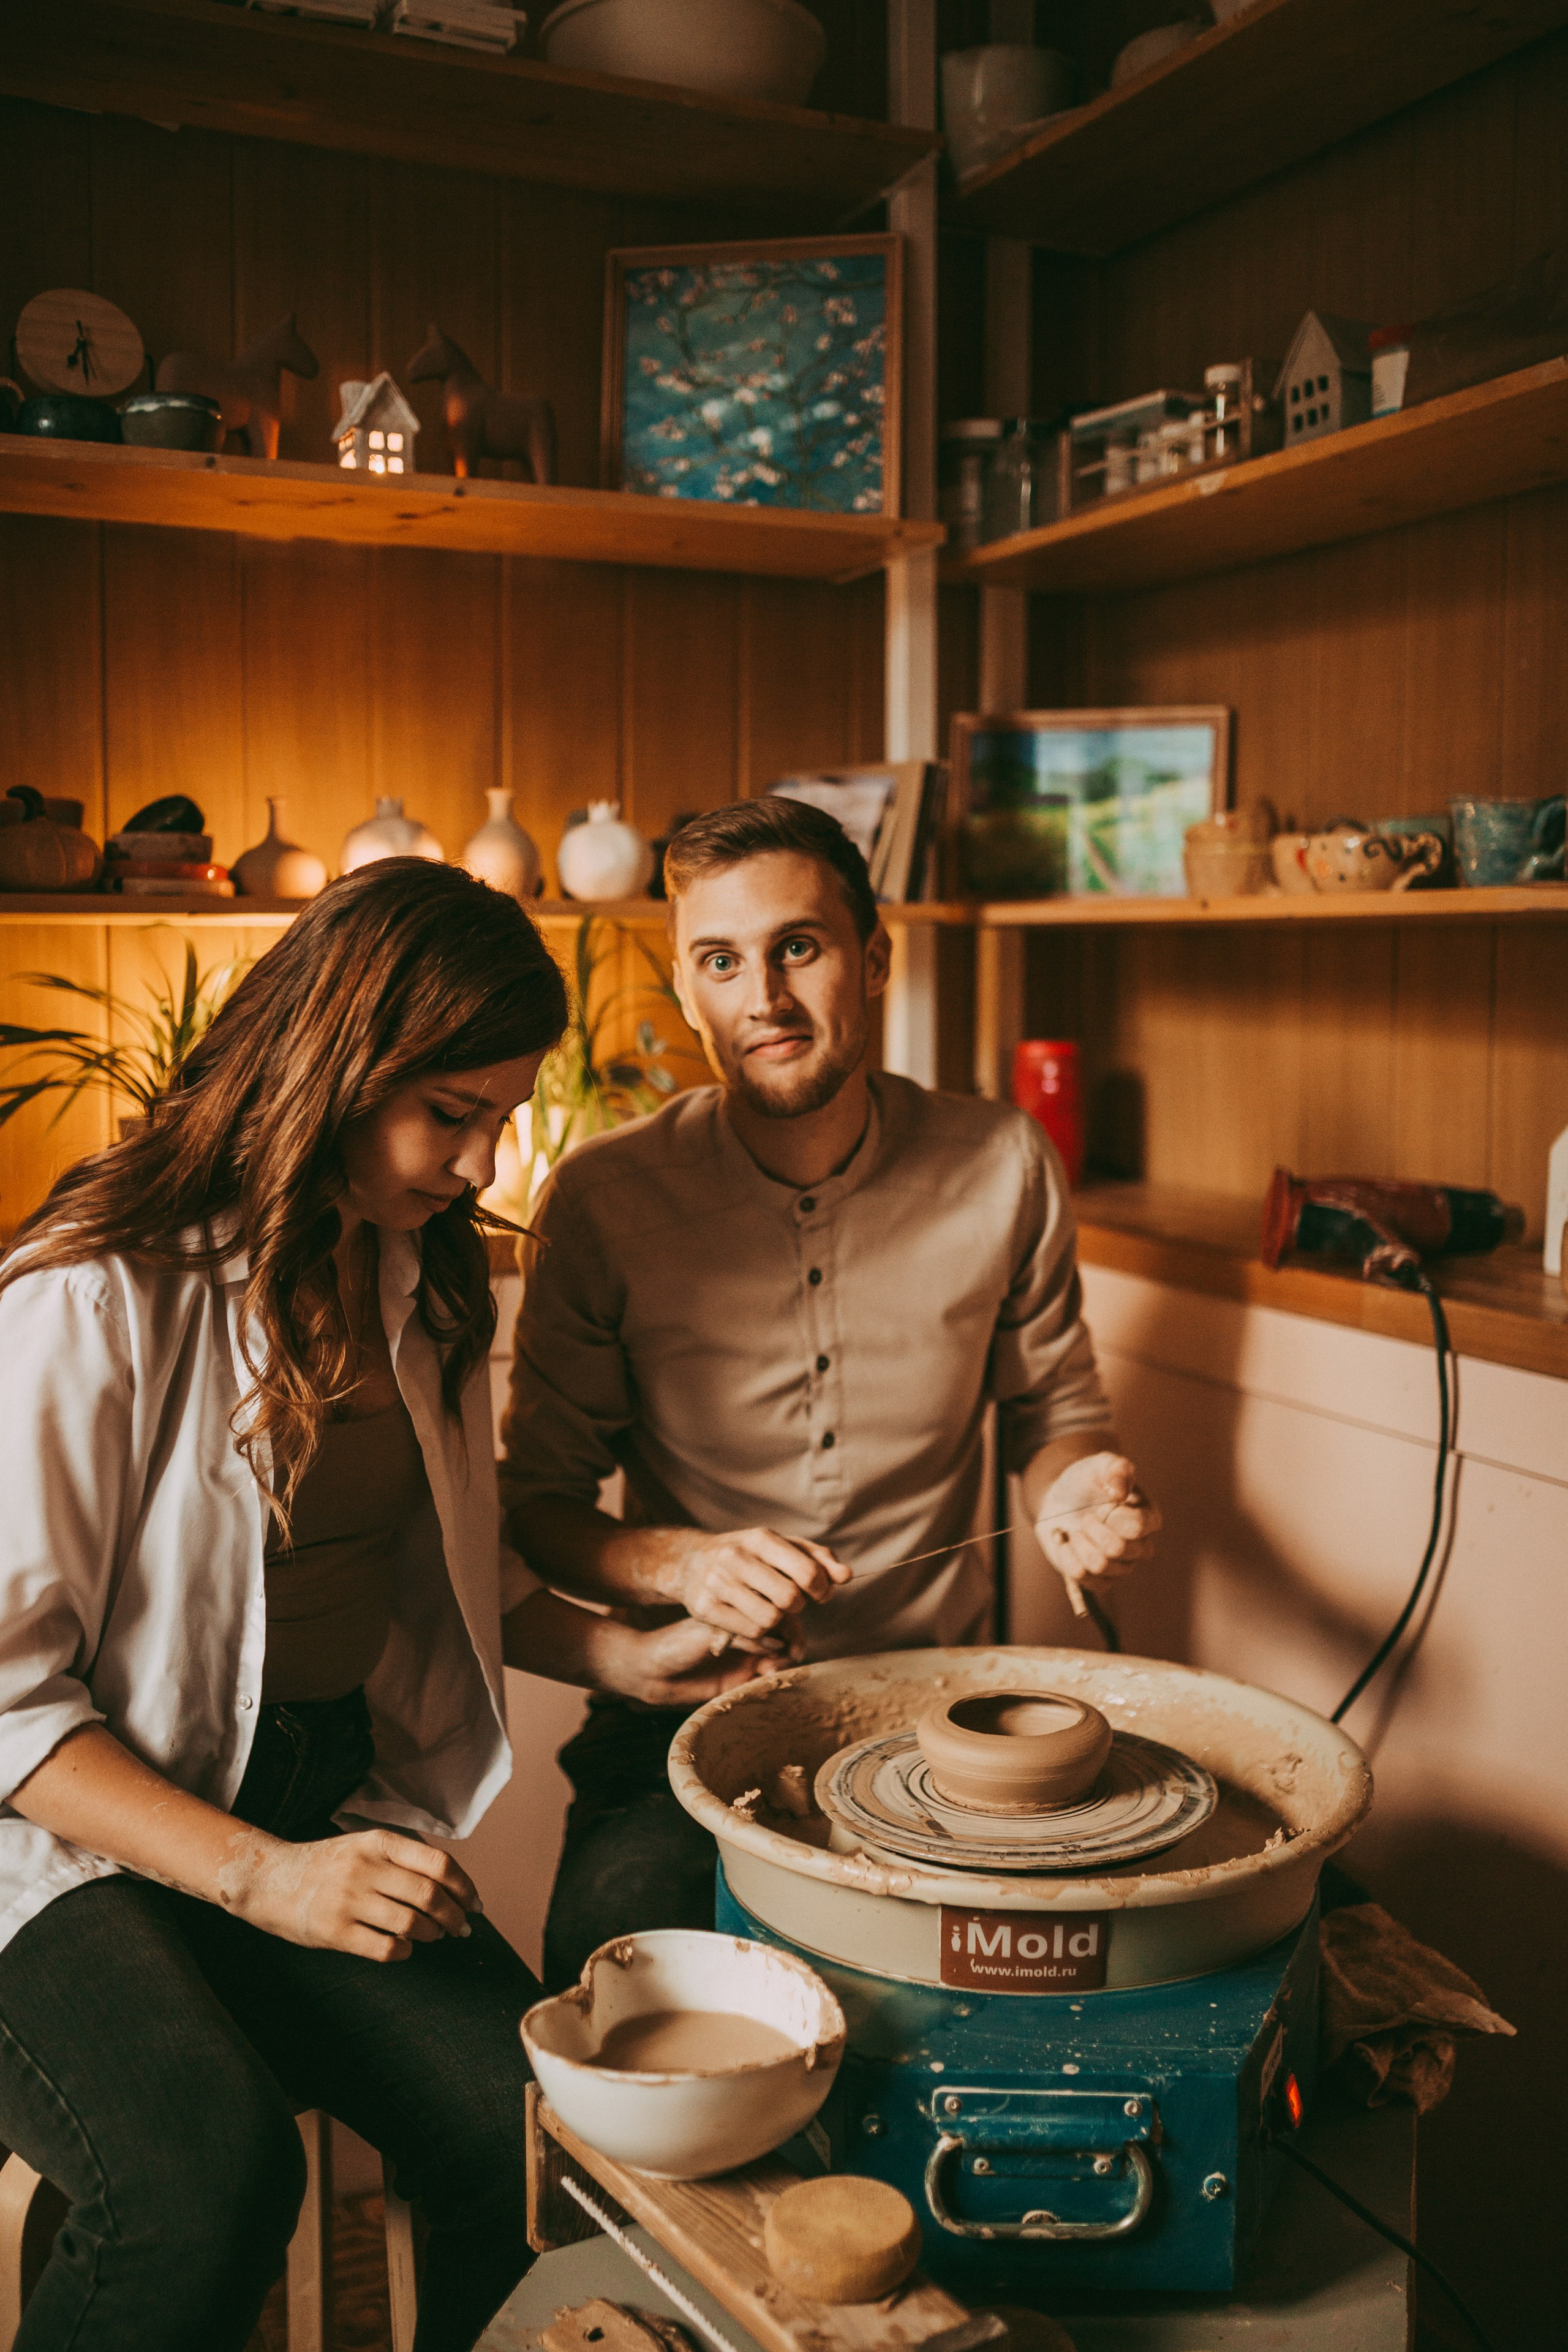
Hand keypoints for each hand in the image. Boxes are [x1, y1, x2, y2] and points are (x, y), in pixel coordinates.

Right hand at [218, 1827, 481, 1962]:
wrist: (267, 1878)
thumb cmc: (326, 1866)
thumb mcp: (364, 1847)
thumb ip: (402, 1859)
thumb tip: (453, 1885)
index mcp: (378, 1842)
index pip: (439, 1863)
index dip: (465, 1886)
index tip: (475, 1904)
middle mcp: (365, 1868)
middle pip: (430, 1895)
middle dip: (454, 1917)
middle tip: (461, 1929)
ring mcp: (349, 1900)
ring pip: (411, 1923)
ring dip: (431, 1934)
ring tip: (432, 1936)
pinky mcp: (334, 1931)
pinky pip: (386, 1948)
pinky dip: (404, 1952)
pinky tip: (404, 1948)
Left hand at [597, 1614, 774, 1707]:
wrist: (653, 1673)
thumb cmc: (677, 1643)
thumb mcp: (712, 1633)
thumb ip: (745, 1635)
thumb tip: (779, 1639)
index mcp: (739, 1615)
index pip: (774, 1614)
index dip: (788, 1622)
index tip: (791, 1630)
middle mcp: (745, 1635)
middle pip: (783, 1637)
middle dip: (790, 1644)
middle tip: (790, 1654)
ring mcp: (744, 1658)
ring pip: (778, 1659)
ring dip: (782, 1662)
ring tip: (770, 1668)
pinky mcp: (740, 1681)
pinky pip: (765, 1680)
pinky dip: (771, 1679)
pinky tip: (763, 1678)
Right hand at [671, 1527, 851, 1645]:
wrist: (691, 1561)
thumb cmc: (748, 1554)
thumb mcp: (781, 1547)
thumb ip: (818, 1558)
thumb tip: (847, 1576)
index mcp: (760, 1538)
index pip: (807, 1572)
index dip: (823, 1589)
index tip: (821, 1593)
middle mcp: (736, 1557)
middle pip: (790, 1599)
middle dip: (799, 1605)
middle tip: (793, 1602)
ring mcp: (717, 1583)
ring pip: (770, 1620)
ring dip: (779, 1621)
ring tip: (771, 1609)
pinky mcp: (704, 1608)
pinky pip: (751, 1633)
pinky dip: (761, 1632)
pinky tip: (754, 1618)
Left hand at [1034, 1451, 1159, 1589]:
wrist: (1060, 1498)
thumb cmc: (1087, 1480)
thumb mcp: (1101, 1464)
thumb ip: (1116, 1469)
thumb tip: (1119, 1492)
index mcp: (1149, 1519)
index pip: (1136, 1527)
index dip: (1111, 1515)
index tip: (1102, 1503)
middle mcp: (1140, 1547)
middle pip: (1118, 1550)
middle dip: (1092, 1528)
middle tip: (1086, 1516)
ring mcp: (1120, 1567)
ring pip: (1100, 1566)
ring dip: (1080, 1543)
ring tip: (1078, 1529)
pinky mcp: (1099, 1580)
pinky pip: (1084, 1579)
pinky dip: (1068, 1558)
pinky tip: (1067, 1543)